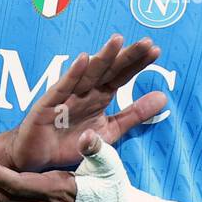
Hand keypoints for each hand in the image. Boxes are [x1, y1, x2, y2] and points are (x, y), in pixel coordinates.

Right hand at [0, 33, 166, 171]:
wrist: (38, 160)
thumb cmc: (71, 141)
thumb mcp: (110, 130)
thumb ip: (134, 114)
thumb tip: (163, 97)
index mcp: (99, 96)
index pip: (122, 75)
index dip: (137, 64)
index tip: (156, 50)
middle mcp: (85, 91)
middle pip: (109, 70)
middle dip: (127, 56)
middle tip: (146, 42)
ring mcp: (66, 96)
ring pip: (88, 74)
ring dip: (102, 57)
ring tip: (118, 41)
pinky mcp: (48, 105)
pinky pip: (62, 88)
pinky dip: (72, 73)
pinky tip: (83, 60)